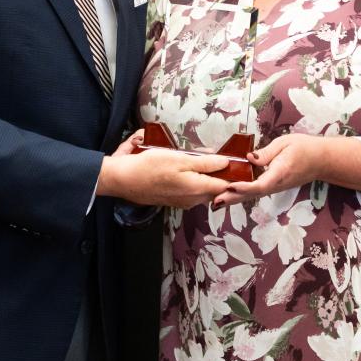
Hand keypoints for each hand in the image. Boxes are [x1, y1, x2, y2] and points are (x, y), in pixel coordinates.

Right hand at [97, 144, 228, 208]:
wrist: (124, 180)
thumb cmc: (150, 167)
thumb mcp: (179, 159)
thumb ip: (205, 163)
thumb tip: (226, 163)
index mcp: (198, 189)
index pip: (226, 185)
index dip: (233, 174)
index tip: (236, 162)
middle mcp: (193, 200)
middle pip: (216, 189)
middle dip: (221, 175)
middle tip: (220, 158)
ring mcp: (183, 202)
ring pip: (204, 190)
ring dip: (207, 178)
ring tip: (203, 161)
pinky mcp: (175, 201)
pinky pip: (192, 192)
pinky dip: (195, 181)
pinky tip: (188, 169)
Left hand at [214, 134, 316, 206]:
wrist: (320, 160)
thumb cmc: (304, 148)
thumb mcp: (285, 143)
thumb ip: (266, 152)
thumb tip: (249, 158)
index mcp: (280, 172)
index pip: (260, 184)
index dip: (244, 187)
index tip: (230, 186)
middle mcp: (276, 184)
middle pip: (252, 194)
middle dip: (232, 198)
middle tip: (215, 201)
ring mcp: (275, 187)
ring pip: (252, 195)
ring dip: (234, 198)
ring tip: (216, 201)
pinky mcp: (273, 186)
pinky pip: (255, 191)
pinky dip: (241, 193)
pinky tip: (229, 193)